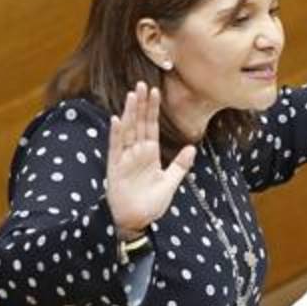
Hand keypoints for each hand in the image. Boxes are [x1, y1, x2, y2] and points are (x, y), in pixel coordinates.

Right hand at [106, 82, 195, 239]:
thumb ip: (180, 165)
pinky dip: (117, 134)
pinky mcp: (116, 168)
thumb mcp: (170, 183)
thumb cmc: (151, 203)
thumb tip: (191, 148)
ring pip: (128, 131)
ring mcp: (125, 158)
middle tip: (142, 84)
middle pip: (139, 124)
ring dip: (130, 113)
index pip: (152, 126)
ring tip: (132, 95)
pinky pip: (116, 148)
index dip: (153, 109)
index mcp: (150, 154)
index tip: (155, 91)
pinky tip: (117, 119)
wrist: (137, 221)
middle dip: (141, 104)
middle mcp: (136, 152)